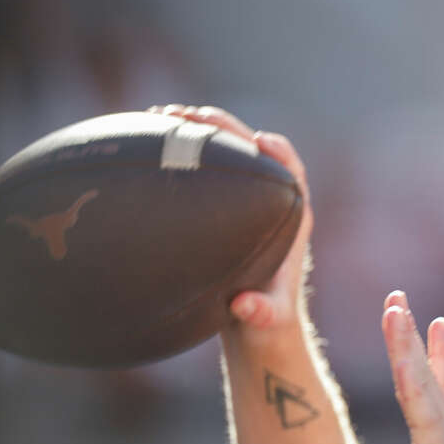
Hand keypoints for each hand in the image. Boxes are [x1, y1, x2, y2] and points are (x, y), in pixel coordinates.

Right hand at [148, 105, 313, 335]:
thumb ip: (261, 314)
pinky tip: (150, 143)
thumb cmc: (266, 323)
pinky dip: (184, 153)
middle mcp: (271, 204)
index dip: (280, 154)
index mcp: (292, 221)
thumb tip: (245, 306)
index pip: (293, 174)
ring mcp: (246, 203)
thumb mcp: (265, 321)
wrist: (255, 328)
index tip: (259, 141)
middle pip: (254, 152)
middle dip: (225, 128)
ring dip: (200, 132)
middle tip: (188, 115)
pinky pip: (206, 170)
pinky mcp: (223, 208)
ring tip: (161, 117)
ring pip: (228, 154)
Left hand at [381, 290, 443, 443]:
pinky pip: (418, 405)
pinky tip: (400, 347)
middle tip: (398, 299)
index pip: (442, 393)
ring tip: (393, 306)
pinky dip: (409, 372)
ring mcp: (443, 440)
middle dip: (411, 336)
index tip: (439, 325)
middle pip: (425, 375)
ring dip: (403, 341)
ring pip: (417, 381)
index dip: (439, 357)